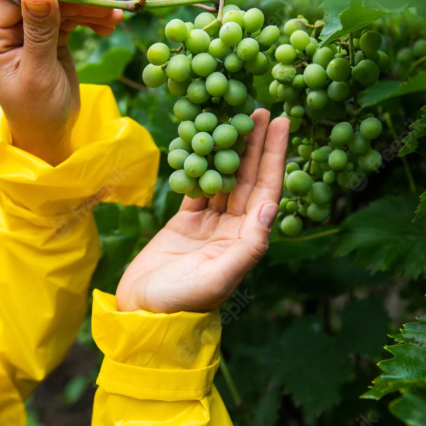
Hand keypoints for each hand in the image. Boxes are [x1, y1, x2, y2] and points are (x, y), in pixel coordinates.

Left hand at [0, 0, 123, 164]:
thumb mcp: (39, 74)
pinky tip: (110, 25)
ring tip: (116, 15)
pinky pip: (71, 17)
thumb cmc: (38, 112)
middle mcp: (6, 28)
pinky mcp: (50, 35)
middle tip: (108, 1)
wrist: (51, 135)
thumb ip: (39, 33)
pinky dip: (91, 18)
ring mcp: (29, 29)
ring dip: (89, 7)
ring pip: (60, 4)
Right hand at [116, 110, 289, 313]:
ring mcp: (210, 226)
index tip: (281, 125)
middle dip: (256, 144)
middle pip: (249, 179)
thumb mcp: (218, 278)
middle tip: (263, 109)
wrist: (143, 316)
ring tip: (236, 118)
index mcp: (246, 241)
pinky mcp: (185, 225)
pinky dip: (201, 165)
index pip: (266, 190)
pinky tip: (205, 141)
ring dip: (232, 150)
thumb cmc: (181, 303)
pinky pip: (197, 188)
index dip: (274, 157)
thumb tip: (271, 207)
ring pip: (225, 179)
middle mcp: (234, 230)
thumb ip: (247, 246)